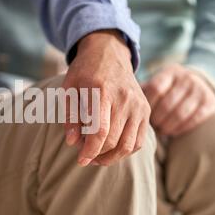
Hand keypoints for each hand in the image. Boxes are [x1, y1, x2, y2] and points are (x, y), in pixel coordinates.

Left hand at [63, 30, 150, 165]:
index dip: (90, 150)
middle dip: (97, 155)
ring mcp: (138, 104)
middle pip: (114, 140)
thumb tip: (72, 142)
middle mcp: (124, 98)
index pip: (100, 130)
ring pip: (128, 144)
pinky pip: (139, 140)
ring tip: (97, 158)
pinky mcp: (146, 109)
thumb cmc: (84, 72)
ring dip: (112, 158)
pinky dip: (126, 151)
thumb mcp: (69, 88)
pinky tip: (112, 151)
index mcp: (102, 91)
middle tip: (85, 157)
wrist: (109, 53)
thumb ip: (70, 116)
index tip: (80, 160)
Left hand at [141, 64, 214, 136]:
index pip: (155, 88)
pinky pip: (194, 119)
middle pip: (167, 104)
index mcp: (171, 72)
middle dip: (156, 119)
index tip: (142, 114)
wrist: (199, 84)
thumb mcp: (158, 83)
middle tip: (151, 127)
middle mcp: (187, 78)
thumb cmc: (168, 89)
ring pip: (180, 114)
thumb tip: (125, 106)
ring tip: (160, 130)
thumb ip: (143, 91)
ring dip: (167, 126)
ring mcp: (201, 90)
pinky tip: (172, 132)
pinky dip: (180, 128)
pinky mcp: (211, 103)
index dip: (148, 104)